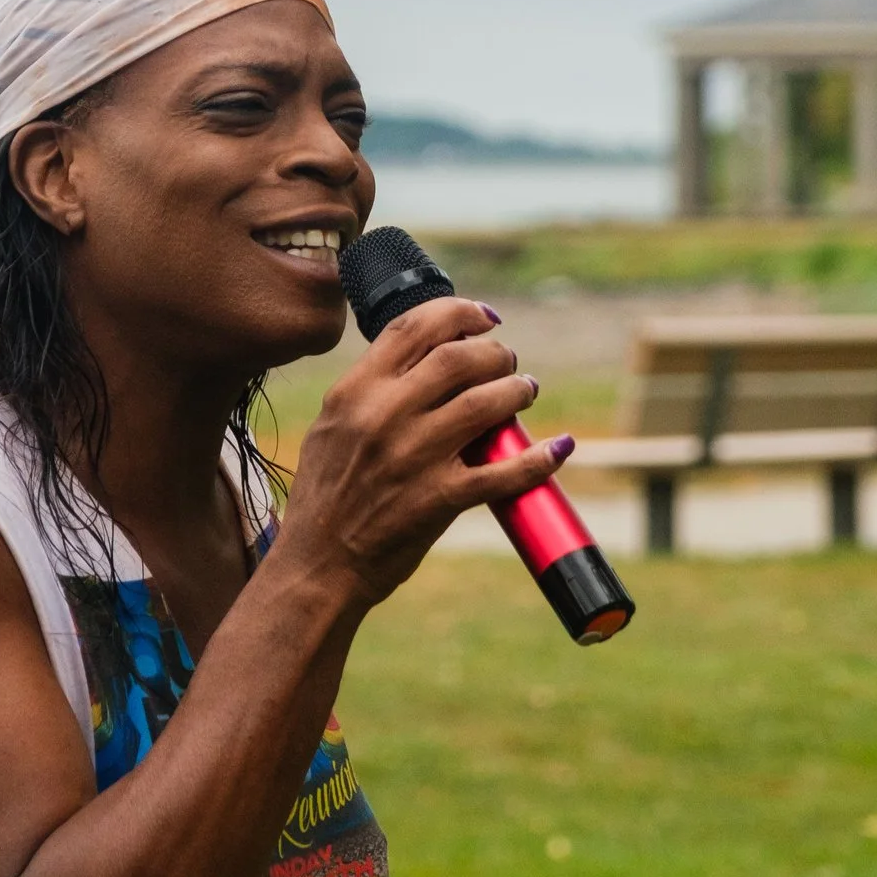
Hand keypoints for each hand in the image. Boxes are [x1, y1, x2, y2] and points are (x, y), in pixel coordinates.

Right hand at [277, 296, 567, 605]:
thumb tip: (424, 363)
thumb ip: (370, 393)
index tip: (484, 318)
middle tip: (507, 361)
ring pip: (486, 402)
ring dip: (516, 390)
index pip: (414, 328)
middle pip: (458, 358)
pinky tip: (557, 448)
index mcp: (354, 392)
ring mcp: (413, 457)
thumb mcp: (332, 428)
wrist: (318, 564)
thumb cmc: (325, 498)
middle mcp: (383, 416)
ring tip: (525, 391)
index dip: (459, 312)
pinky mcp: (438, 499)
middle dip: (495, 352)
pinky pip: (504, 471)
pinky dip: (539, 458)